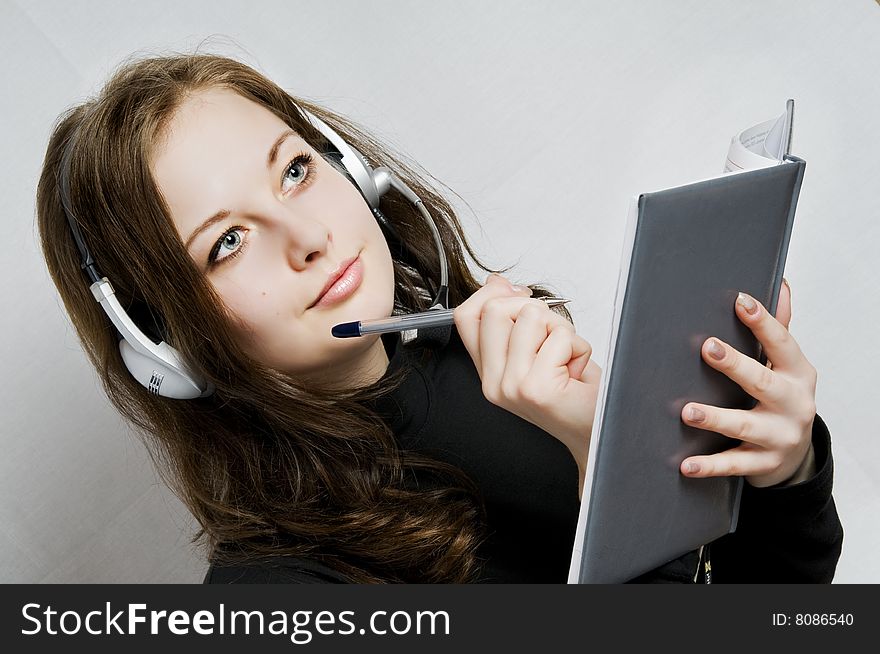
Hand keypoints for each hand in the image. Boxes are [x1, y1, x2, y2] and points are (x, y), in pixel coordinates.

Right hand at [453, 274, 601, 493]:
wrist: (595, 433)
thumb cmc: (572, 392)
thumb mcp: (536, 349)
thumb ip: (512, 320)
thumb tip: (497, 282)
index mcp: (488, 372)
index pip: (465, 316)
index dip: (492, 294)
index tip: (520, 298)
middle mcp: (493, 382)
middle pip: (496, 308)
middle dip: (533, 310)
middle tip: (552, 337)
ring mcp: (511, 386)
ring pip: (531, 316)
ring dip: (561, 330)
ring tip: (566, 358)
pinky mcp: (535, 387)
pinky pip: (560, 337)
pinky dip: (579, 347)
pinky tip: (576, 371)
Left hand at [680, 279, 818, 487]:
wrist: (795, 455)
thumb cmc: (780, 398)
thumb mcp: (784, 365)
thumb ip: (779, 328)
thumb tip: (780, 283)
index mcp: (797, 373)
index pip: (782, 343)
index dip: (763, 322)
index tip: (740, 301)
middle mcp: (793, 403)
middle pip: (762, 382)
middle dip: (735, 365)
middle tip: (707, 347)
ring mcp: (779, 436)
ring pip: (745, 425)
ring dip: (715, 418)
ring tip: (687, 411)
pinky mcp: (763, 463)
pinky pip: (733, 464)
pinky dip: (709, 466)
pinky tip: (686, 464)